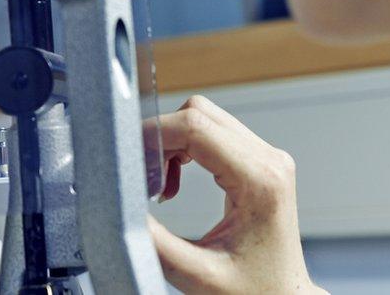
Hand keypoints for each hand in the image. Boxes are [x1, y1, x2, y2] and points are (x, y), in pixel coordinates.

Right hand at [144, 96, 326, 294]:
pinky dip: (183, 149)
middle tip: (143, 175)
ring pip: (204, 118)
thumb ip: (155, 243)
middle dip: (159, 137)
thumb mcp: (197, 275)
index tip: (130, 158)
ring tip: (160, 184)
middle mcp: (269, 160)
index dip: (154, 135)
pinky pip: (212, 133)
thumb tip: (120, 211)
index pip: (196, 127)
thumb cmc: (254, 292)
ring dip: (171, 142)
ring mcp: (267, 157)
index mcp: (260, 181)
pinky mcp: (258, 162)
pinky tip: (174, 181)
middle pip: (199, 113)